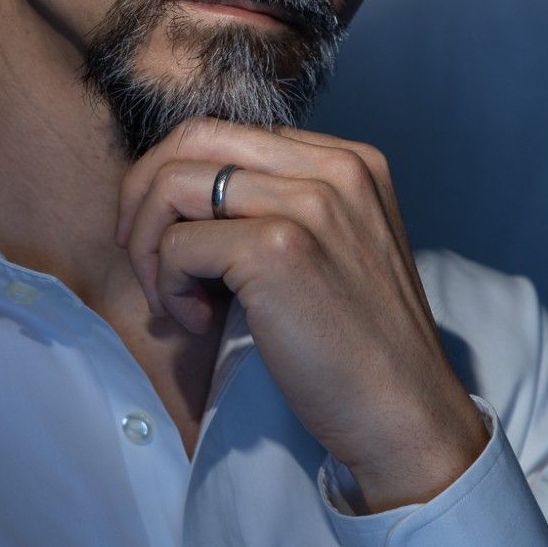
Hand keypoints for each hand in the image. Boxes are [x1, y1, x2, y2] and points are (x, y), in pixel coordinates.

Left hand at [112, 116, 486, 511]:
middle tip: (146, 261)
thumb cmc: (355, 345)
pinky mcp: (277, 249)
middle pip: (192, 139)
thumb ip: (276, 205)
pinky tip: (201, 323)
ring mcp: (308, 204)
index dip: (176, 181)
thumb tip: (175, 192)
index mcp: (348, 160)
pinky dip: (170, 288)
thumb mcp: (331, 247)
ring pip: (172, 185)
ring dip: (150, 248)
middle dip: (144, 197)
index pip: (226, 133)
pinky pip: (178, 244)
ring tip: (177, 300)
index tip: (171, 240)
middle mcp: (334, 168)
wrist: (404, 413)